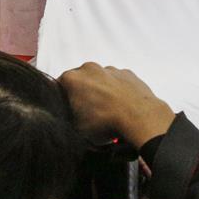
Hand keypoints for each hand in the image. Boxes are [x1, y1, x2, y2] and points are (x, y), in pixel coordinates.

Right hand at [58, 62, 174, 149]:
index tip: (70, 110)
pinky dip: (118, 92)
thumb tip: (71, 121)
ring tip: (108, 112)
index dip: (64, 100)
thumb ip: (69, 119)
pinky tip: (121, 107)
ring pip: (101, 81)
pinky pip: (118, 82)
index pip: (59, 86)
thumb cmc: (107, 122)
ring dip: (102, 93)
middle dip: (84, 95)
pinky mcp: (127, 74)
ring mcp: (110, 70)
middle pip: (81, 81)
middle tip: (89, 114)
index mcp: (73, 79)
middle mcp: (90, 69)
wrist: (139, 117)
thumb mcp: (76, 129)